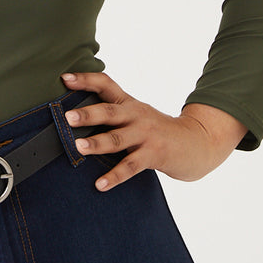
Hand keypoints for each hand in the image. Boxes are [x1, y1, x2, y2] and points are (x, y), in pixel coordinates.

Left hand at [60, 72, 246, 191]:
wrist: (197, 143)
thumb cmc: (158, 130)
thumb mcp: (136, 115)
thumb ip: (112, 113)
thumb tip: (73, 117)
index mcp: (129, 104)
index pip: (106, 84)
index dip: (86, 80)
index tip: (65, 78)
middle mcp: (136, 116)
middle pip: (110, 112)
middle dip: (88, 114)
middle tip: (68, 117)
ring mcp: (146, 135)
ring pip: (118, 139)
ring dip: (97, 143)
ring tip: (79, 147)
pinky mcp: (155, 155)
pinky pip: (131, 166)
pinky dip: (115, 176)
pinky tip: (100, 184)